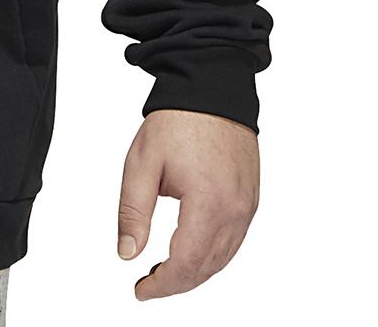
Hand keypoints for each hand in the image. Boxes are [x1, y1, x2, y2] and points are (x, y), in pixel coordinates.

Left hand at [116, 108, 258, 299]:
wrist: (211, 88)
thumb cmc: (178, 120)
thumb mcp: (141, 163)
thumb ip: (133, 212)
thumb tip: (127, 253)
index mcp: (208, 203)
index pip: (187, 265)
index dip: (163, 285)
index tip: (141, 290)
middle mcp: (235, 210)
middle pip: (207, 268)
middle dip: (176, 283)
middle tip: (148, 284)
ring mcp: (247, 206)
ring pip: (223, 258)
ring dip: (195, 272)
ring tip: (164, 272)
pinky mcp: (250, 199)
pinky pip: (233, 240)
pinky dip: (212, 255)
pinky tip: (191, 252)